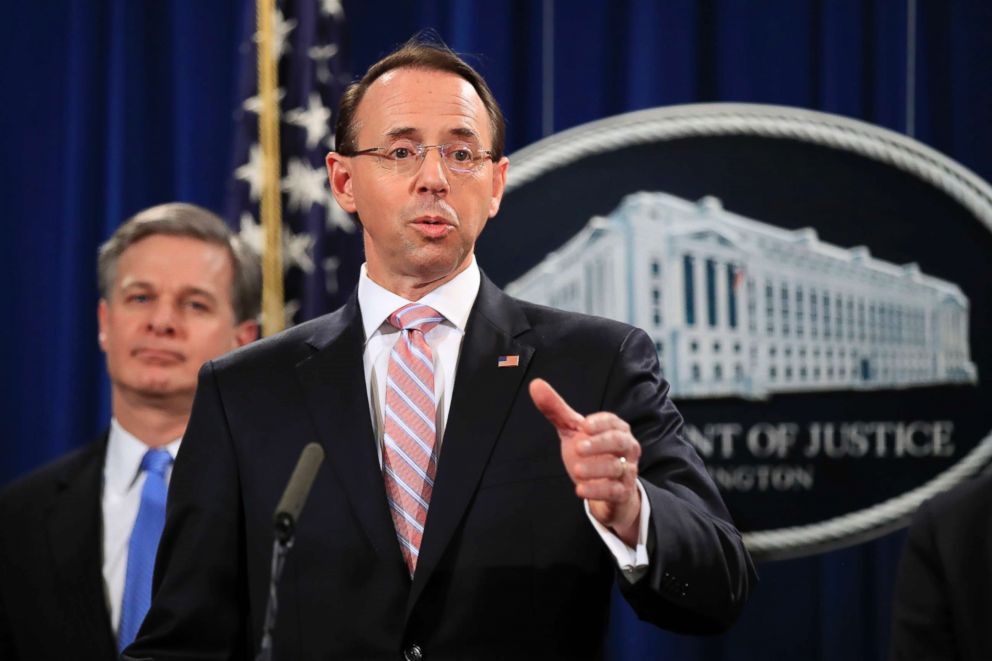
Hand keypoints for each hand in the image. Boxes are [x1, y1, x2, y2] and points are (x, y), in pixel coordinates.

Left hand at [528, 378, 641, 546]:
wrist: (605, 490)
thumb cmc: (590, 453)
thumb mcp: (572, 431)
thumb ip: (556, 410)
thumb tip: (535, 384)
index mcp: (616, 429)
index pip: (612, 422)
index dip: (600, 423)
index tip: (584, 425)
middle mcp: (626, 448)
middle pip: (619, 442)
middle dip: (601, 443)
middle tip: (578, 446)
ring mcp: (627, 471)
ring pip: (618, 467)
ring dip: (597, 468)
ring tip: (576, 470)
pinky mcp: (622, 493)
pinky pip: (615, 491)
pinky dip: (598, 490)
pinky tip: (580, 489)